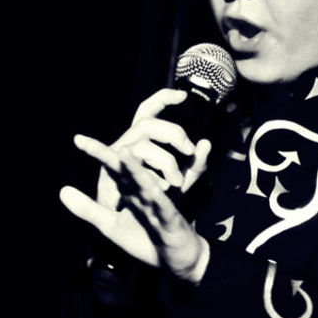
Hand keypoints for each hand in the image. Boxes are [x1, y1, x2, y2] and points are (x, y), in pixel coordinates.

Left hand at [59, 88, 212, 282]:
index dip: (97, 152)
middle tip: (107, 144)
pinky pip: (166, 204)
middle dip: (116, 156)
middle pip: (130, 168)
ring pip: (146, 182)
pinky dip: (163, 194)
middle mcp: (143, 189)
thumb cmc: (144, 238)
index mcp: (128, 189)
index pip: (111, 167)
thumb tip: (62, 190)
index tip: (78, 140)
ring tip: (124, 154)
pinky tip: (164, 183)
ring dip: (136, 169)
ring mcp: (157, 202)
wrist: (175, 259)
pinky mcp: (171, 218)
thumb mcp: (109, 225)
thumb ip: (87, 208)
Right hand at [96, 88, 210, 208]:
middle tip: (188, 150)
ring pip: (142, 147)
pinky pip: (132, 171)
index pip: (149, 110)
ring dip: (164, 162)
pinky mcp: (111, 175)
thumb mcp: (182, 177)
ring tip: (177, 181)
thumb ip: (195, 163)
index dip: (162, 98)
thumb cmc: (157, 195)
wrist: (132, 222)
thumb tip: (206, 143)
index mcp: (143, 138)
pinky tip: (163, 189)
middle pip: (146, 124)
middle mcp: (128, 142)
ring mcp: (117, 157)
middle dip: (172, 133)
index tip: (183, 96)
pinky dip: (152, 180)